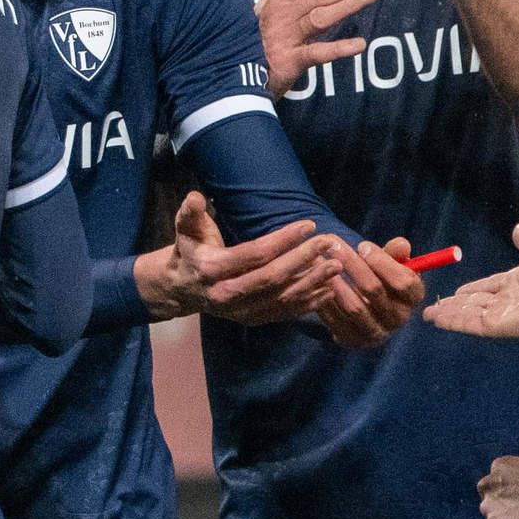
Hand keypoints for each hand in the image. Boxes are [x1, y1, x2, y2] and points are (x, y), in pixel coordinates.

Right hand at [141, 191, 338, 325]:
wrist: (182, 289)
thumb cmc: (189, 250)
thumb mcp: (184, 228)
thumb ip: (190, 212)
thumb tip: (196, 198)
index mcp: (211, 270)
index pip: (254, 254)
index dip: (283, 240)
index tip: (309, 225)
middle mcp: (227, 295)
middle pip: (272, 278)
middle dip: (303, 259)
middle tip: (329, 242)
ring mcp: (241, 311)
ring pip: (282, 299)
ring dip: (312, 283)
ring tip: (336, 266)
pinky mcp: (252, 319)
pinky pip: (284, 313)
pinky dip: (308, 303)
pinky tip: (328, 290)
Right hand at [255, 0, 383, 88]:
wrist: (235, 68)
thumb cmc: (257, 32)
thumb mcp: (268, 0)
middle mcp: (286, 14)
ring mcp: (287, 37)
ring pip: (321, 17)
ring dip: (347, 5)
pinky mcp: (289, 61)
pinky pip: (315, 54)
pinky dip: (337, 49)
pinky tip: (359, 45)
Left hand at [312, 235, 423, 344]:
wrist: (366, 309)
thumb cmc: (381, 278)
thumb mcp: (390, 264)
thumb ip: (395, 253)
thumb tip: (400, 245)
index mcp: (412, 298)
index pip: (403, 282)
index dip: (382, 262)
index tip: (362, 245)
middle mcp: (397, 319)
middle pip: (374, 290)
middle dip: (352, 264)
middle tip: (333, 245)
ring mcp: (375, 333)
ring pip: (353, 307)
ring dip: (335, 282)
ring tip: (319, 261)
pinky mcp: (353, 340)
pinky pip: (335, 321)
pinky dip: (322, 300)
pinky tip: (312, 281)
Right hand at [422, 222, 518, 338]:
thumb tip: (518, 229)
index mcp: (517, 283)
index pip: (489, 287)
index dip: (473, 289)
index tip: (457, 291)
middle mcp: (507, 301)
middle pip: (475, 303)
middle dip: (454, 305)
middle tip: (434, 306)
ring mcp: (500, 316)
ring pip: (468, 314)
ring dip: (448, 314)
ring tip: (427, 314)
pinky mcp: (495, 327)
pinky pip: (469, 323)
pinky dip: (452, 322)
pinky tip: (436, 320)